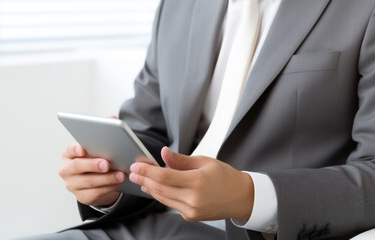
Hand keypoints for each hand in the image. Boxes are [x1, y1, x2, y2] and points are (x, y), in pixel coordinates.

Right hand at [59, 144, 125, 206]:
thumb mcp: (92, 154)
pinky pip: (96, 193)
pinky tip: (118, 183)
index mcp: (68, 155)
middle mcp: (67, 170)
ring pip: (89, 181)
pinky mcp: (81, 197)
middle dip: (93, 165)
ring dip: (107, 178)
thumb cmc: (93, 162)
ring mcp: (72, 185)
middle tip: (107, 164)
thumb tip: (110, 148)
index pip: (69, 150)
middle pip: (77, 166)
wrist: (94, 182)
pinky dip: (109, 187)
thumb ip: (96, 151)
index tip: (83, 150)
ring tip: (120, 175)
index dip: (75, 149)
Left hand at [129, 147, 253, 220]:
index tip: (137, 165)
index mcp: (197, 181)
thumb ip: (180, 160)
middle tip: (133, 171)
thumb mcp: (204, 161)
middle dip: (144, 179)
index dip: (147, 171)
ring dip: (149, 188)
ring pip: (163, 198)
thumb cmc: (225, 177)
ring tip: (140, 179)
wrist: (240, 197)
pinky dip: (161, 195)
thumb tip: (163, 153)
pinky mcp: (190, 216)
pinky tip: (154, 188)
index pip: (164, 177)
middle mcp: (193, 198)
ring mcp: (191, 210)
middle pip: (160, 189)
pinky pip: (170, 204)